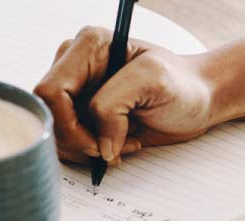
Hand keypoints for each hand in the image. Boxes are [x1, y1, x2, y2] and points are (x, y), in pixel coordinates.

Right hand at [34, 26, 215, 163]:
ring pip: (55, 129)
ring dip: (86, 148)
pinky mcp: (81, 109)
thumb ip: (114, 104)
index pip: (52, 91)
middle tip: (112, 150)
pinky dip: (90, 150)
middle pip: (48, 113)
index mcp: (88, 46)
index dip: (70, 125)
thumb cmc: (182, 85)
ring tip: (123, 144)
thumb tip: (98, 143)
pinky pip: (67, 138)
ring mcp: (76, 88)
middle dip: (78, 141)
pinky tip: (117, 145)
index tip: (100, 144)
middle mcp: (75, 64)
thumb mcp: (154, 81)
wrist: (196, 100)